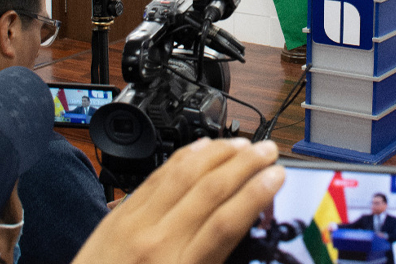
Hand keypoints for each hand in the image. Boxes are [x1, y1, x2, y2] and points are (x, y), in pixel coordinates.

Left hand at [73, 138, 283, 263]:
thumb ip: (213, 263)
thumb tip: (240, 232)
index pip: (227, 223)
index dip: (257, 194)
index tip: (277, 177)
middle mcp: (157, 242)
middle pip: (210, 190)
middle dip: (245, 164)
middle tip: (268, 150)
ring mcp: (134, 224)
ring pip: (183, 174)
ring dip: (218, 153)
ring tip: (242, 143)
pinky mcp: (118, 215)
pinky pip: (155, 176)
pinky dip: (182, 158)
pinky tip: (200, 148)